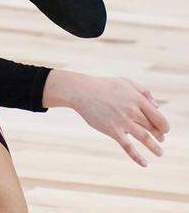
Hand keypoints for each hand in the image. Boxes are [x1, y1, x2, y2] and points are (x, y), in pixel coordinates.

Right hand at [43, 70, 169, 166]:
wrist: (80, 91)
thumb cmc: (104, 86)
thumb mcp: (126, 82)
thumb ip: (143, 92)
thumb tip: (157, 106)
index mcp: (137, 99)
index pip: (159, 117)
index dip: (164, 126)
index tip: (164, 130)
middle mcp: (132, 111)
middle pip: (153, 128)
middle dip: (160, 136)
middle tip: (161, 140)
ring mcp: (122, 121)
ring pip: (145, 138)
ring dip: (155, 147)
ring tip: (160, 153)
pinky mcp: (112, 130)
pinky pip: (128, 146)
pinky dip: (137, 157)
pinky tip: (145, 164)